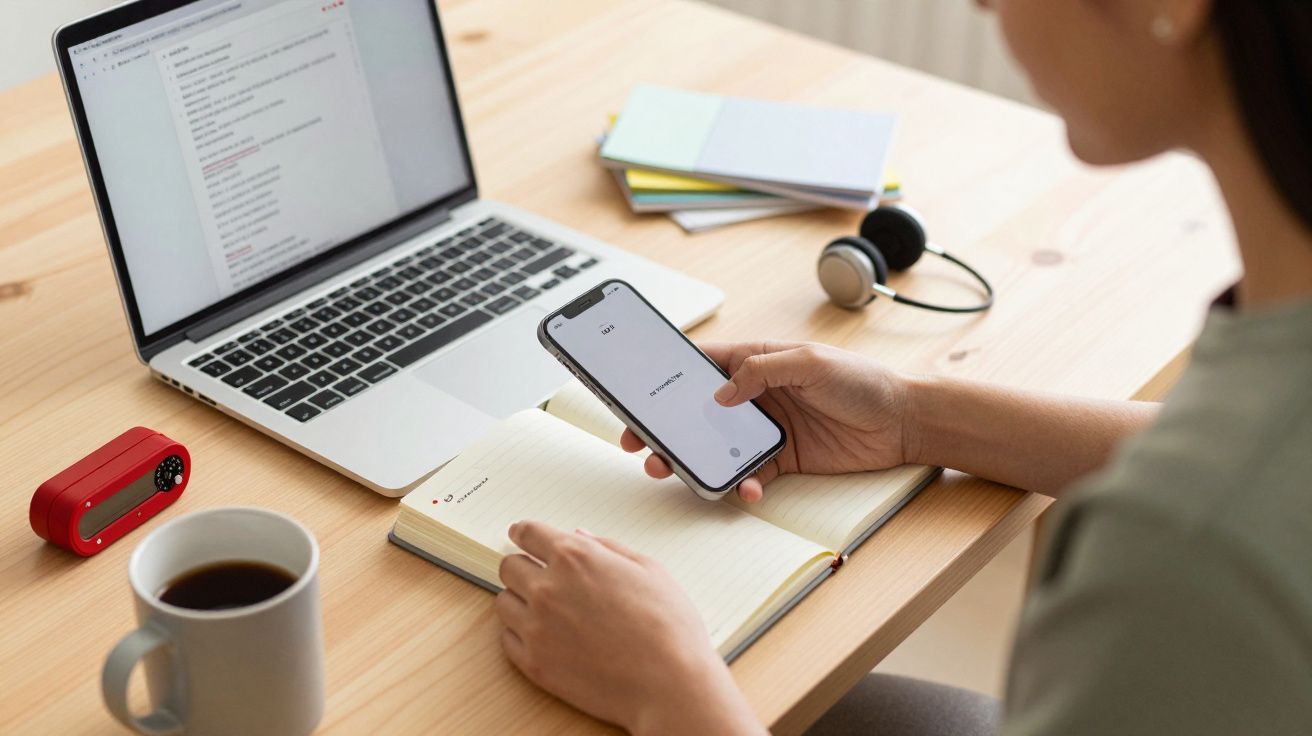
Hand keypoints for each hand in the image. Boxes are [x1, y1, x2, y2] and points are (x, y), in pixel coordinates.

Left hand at [496, 521, 763, 735]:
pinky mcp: (533, 663)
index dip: (524, 532)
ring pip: (503, 601)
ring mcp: (537, 627)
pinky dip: (521, 634)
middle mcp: (548, 588)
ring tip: (545, 610)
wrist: (669, 684)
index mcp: (576, 558)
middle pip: (509, 566)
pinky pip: (508, 639)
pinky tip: (545, 636)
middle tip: (540, 576)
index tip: (522, 535)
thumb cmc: (668, 627)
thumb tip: (580, 537)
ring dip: (519, 600)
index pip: (529, 533)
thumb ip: (607, 548)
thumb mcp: (648, 570)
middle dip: (523, 566)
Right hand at [621, 341, 911, 501]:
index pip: (702, 365)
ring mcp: (766, 430)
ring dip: (692, 461)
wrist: (904, 422)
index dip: (667, 378)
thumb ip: (763, 370)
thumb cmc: (863, 381)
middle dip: (664, 427)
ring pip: (715, 448)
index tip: (637, 393)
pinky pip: (750, 475)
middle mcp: (755, 396)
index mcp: (756, 362)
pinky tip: (749, 490)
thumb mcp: (811, 362)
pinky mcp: (782, 460)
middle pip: (696, 412)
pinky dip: (743, 486)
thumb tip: (722, 393)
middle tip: (639, 443)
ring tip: (672, 471)